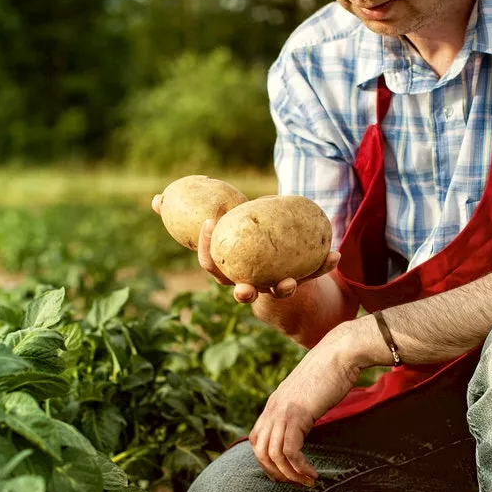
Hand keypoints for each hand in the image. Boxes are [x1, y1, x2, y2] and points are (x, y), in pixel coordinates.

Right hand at [152, 194, 340, 303]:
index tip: (211, 223)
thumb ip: (188, 217)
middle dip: (240, 291)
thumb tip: (155, 199)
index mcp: (226, 269)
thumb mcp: (219, 229)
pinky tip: (336, 254)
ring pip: (277, 291)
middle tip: (242, 287)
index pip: (210, 264)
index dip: (207, 246)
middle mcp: (248, 283)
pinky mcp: (298, 283)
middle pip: (240, 291)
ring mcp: (273, 286)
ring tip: (287, 282)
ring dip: (283, 287)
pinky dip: (323, 265)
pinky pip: (311, 275)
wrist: (275, 271)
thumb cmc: (239, 244)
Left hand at [248, 331, 361, 485]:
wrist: (340, 352)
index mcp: (274, 403)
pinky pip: (290, 451)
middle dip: (276, 473)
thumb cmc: (332, 371)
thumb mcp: (308, 393)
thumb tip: (306, 423)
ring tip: (307, 480)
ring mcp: (282, 411)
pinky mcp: (296, 414)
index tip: (285, 472)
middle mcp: (272, 408)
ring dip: (290, 474)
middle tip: (296, 482)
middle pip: (260, 451)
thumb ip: (301, 409)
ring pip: (273, 455)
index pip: (256, 439)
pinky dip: (299, 467)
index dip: (266, 461)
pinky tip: (313, 473)